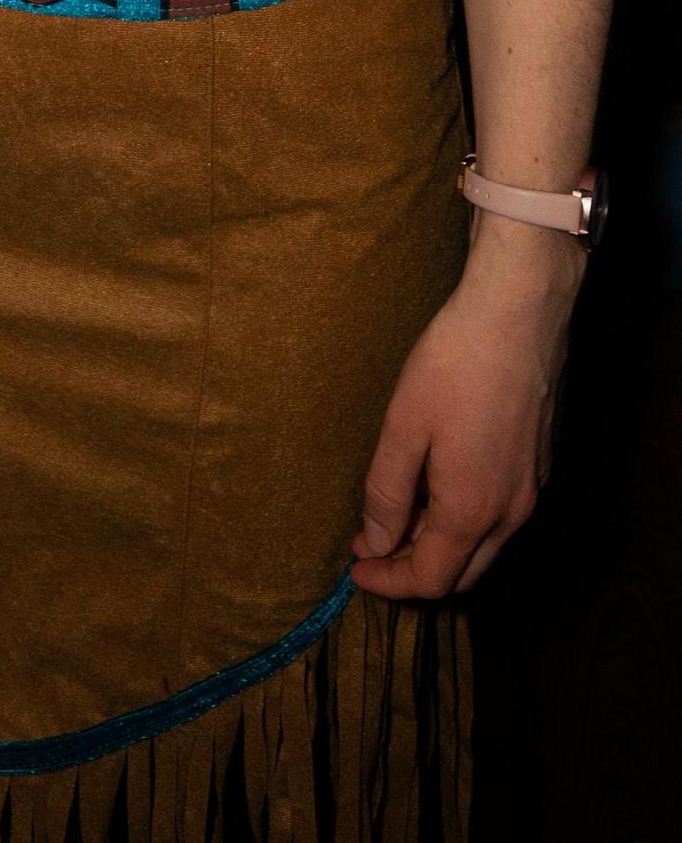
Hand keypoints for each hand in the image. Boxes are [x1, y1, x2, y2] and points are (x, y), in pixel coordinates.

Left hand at [350, 218, 583, 597]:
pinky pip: (501, 516)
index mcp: (472, 511)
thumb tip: (375, 541)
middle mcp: (511, 513)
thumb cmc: (456, 364)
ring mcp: (531, 489)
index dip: (388, 581)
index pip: (430, 579)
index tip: (355, 567)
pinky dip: (467, 520)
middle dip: (413, 570)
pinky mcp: (539, 463)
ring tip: (398, 514)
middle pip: (461, 574)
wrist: (519, 313)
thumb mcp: (404, 426)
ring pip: (485, 547)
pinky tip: (439, 485)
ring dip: (441, 546)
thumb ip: (387, 491)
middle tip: (372, 545)